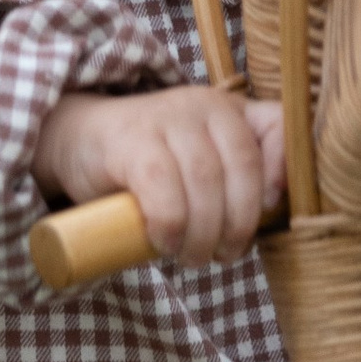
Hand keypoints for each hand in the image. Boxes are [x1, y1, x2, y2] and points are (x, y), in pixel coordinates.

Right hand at [33, 84, 286, 269]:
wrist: (79, 141)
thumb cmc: (150, 165)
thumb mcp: (200, 163)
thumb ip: (235, 181)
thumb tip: (269, 219)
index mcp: (229, 110)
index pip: (277, 127)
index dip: (281, 171)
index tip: (271, 210)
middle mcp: (203, 105)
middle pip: (241, 166)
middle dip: (239, 223)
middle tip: (223, 255)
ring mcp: (166, 118)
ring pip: (205, 180)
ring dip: (204, 232)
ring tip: (192, 257)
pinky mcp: (131, 141)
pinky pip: (163, 188)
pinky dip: (170, 225)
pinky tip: (164, 241)